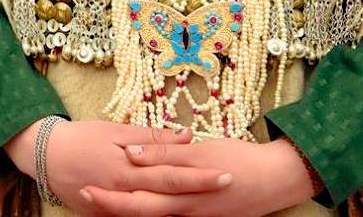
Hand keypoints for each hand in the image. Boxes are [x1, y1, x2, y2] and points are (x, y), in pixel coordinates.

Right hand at [4, 121, 229, 216]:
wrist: (43, 156)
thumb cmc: (79, 138)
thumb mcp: (113, 131)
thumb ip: (149, 137)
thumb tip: (184, 134)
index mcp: (128, 171)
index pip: (172, 176)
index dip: (199, 176)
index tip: (227, 173)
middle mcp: (126, 193)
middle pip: (170, 199)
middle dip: (200, 194)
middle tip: (229, 187)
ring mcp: (118, 210)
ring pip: (156, 215)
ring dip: (184, 210)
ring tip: (214, 205)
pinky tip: (177, 214)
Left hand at [82, 135, 313, 216]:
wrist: (277, 179)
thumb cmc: (239, 160)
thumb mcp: (201, 153)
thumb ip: (165, 154)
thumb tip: (131, 154)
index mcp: (182, 194)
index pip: (138, 199)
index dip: (110, 197)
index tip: (86, 188)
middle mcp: (186, 212)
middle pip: (142, 213)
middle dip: (113, 207)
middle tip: (86, 196)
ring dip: (131, 211)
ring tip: (105, 205)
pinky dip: (154, 214)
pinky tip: (142, 207)